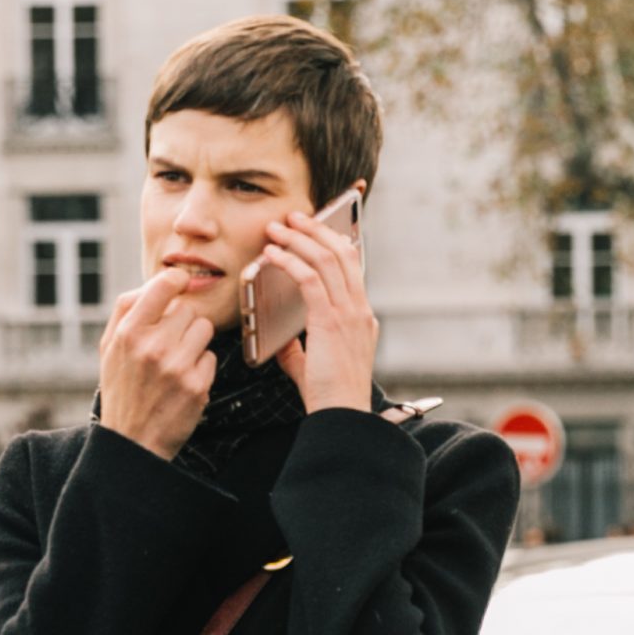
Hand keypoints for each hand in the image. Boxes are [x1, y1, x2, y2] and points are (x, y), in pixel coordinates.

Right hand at [96, 270, 216, 460]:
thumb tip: (158, 282)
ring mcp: (177, 367)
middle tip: (168, 344)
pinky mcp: (197, 386)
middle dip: (182, 323)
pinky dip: (200, 368)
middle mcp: (152, 347)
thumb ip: (127, 311)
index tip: (180, 283)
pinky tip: (183, 383)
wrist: (131, 442)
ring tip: (176, 362)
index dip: (176, 280)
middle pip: (188, 309)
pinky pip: (211, 358)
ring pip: (204, 330)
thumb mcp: (109, 348)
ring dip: (195, 342)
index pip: (163, 285)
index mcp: (128, 333)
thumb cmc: (122, 389)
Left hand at [265, 213, 377, 416]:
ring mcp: (349, 313)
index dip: (333, 241)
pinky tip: (272, 254)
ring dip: (299, 238)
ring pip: (326, 258)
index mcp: (361, 318)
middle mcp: (360, 309)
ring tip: (277, 227)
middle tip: (293, 217)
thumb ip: (300, 350)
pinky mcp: (331, 320)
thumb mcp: (314, 367)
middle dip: (315, 229)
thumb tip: (284, 340)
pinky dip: (289, 260)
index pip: (351, 267)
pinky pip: (309, 278)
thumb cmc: (329, 398)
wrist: (341, 416)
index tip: (313, 229)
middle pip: (342, 252)